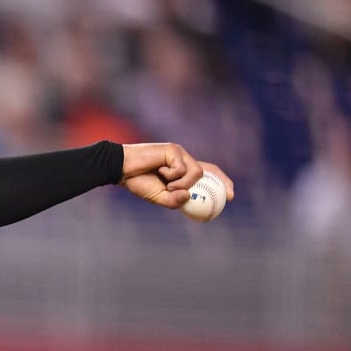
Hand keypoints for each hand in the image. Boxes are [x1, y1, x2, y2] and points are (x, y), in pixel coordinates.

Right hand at [119, 142, 234, 209]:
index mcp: (180, 170)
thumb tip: (189, 197)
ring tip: (166, 185)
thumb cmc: (136, 182)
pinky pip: (183, 169)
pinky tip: (159, 172)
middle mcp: (182, 159)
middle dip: (222, 182)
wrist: (121, 169)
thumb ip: (173, 201)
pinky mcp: (174, 150)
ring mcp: (179, 153)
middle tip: (230, 196)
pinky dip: (172, 176)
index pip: (205, 174)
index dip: (219, 182)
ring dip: (183, 184)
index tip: (229, 196)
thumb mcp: (157, 197)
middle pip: (208, 169)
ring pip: (196, 173)